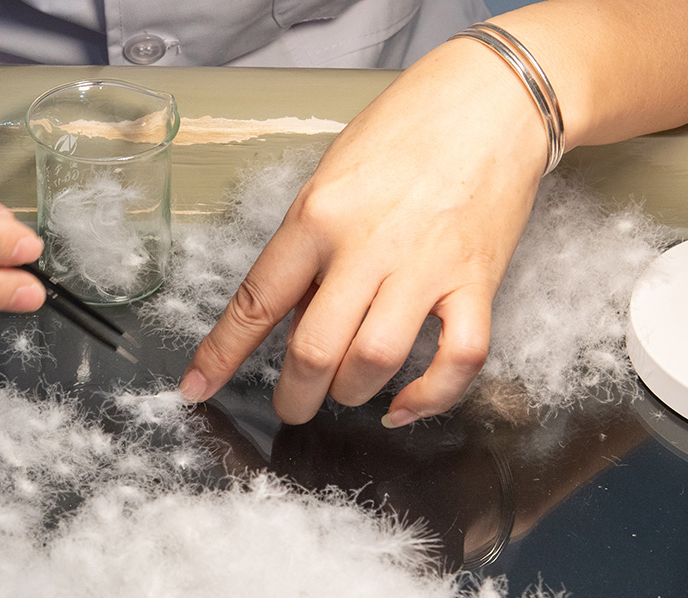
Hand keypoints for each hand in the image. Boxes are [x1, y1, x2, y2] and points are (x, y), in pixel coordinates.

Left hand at [178, 38, 547, 424]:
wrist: (491, 100)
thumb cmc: (405, 133)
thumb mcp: (331, 179)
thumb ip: (310, 251)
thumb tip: (293, 320)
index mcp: (317, 217)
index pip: (256, 300)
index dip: (220, 356)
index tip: (196, 389)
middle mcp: (366, 246)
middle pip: (314, 351)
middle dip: (294, 396)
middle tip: (293, 405)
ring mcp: (425, 267)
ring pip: (374, 363)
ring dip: (352, 393)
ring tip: (348, 390)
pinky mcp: (478, 281)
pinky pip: (457, 360)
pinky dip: (429, 397)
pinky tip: (405, 406)